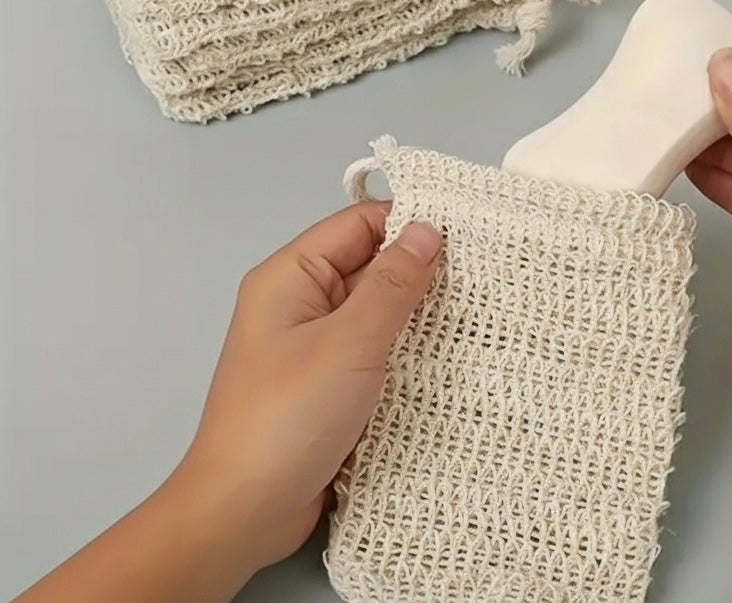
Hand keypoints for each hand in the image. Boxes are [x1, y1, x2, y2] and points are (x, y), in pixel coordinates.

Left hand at [15, 202, 442, 602]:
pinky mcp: (328, 384)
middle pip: (369, 265)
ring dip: (418, 314)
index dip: (409, 223)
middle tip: (485, 275)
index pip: (358, 225)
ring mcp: (313, 346)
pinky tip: (448, 357)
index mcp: (290, 276)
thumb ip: (392, 284)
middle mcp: (300, 302)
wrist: (243, 512)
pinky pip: (373, 350)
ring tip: (479, 311)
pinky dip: (406, 350)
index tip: (468, 235)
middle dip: (421, 269)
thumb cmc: (289, 418)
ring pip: (375, 311)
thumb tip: (428, 229)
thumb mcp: (348, 343)